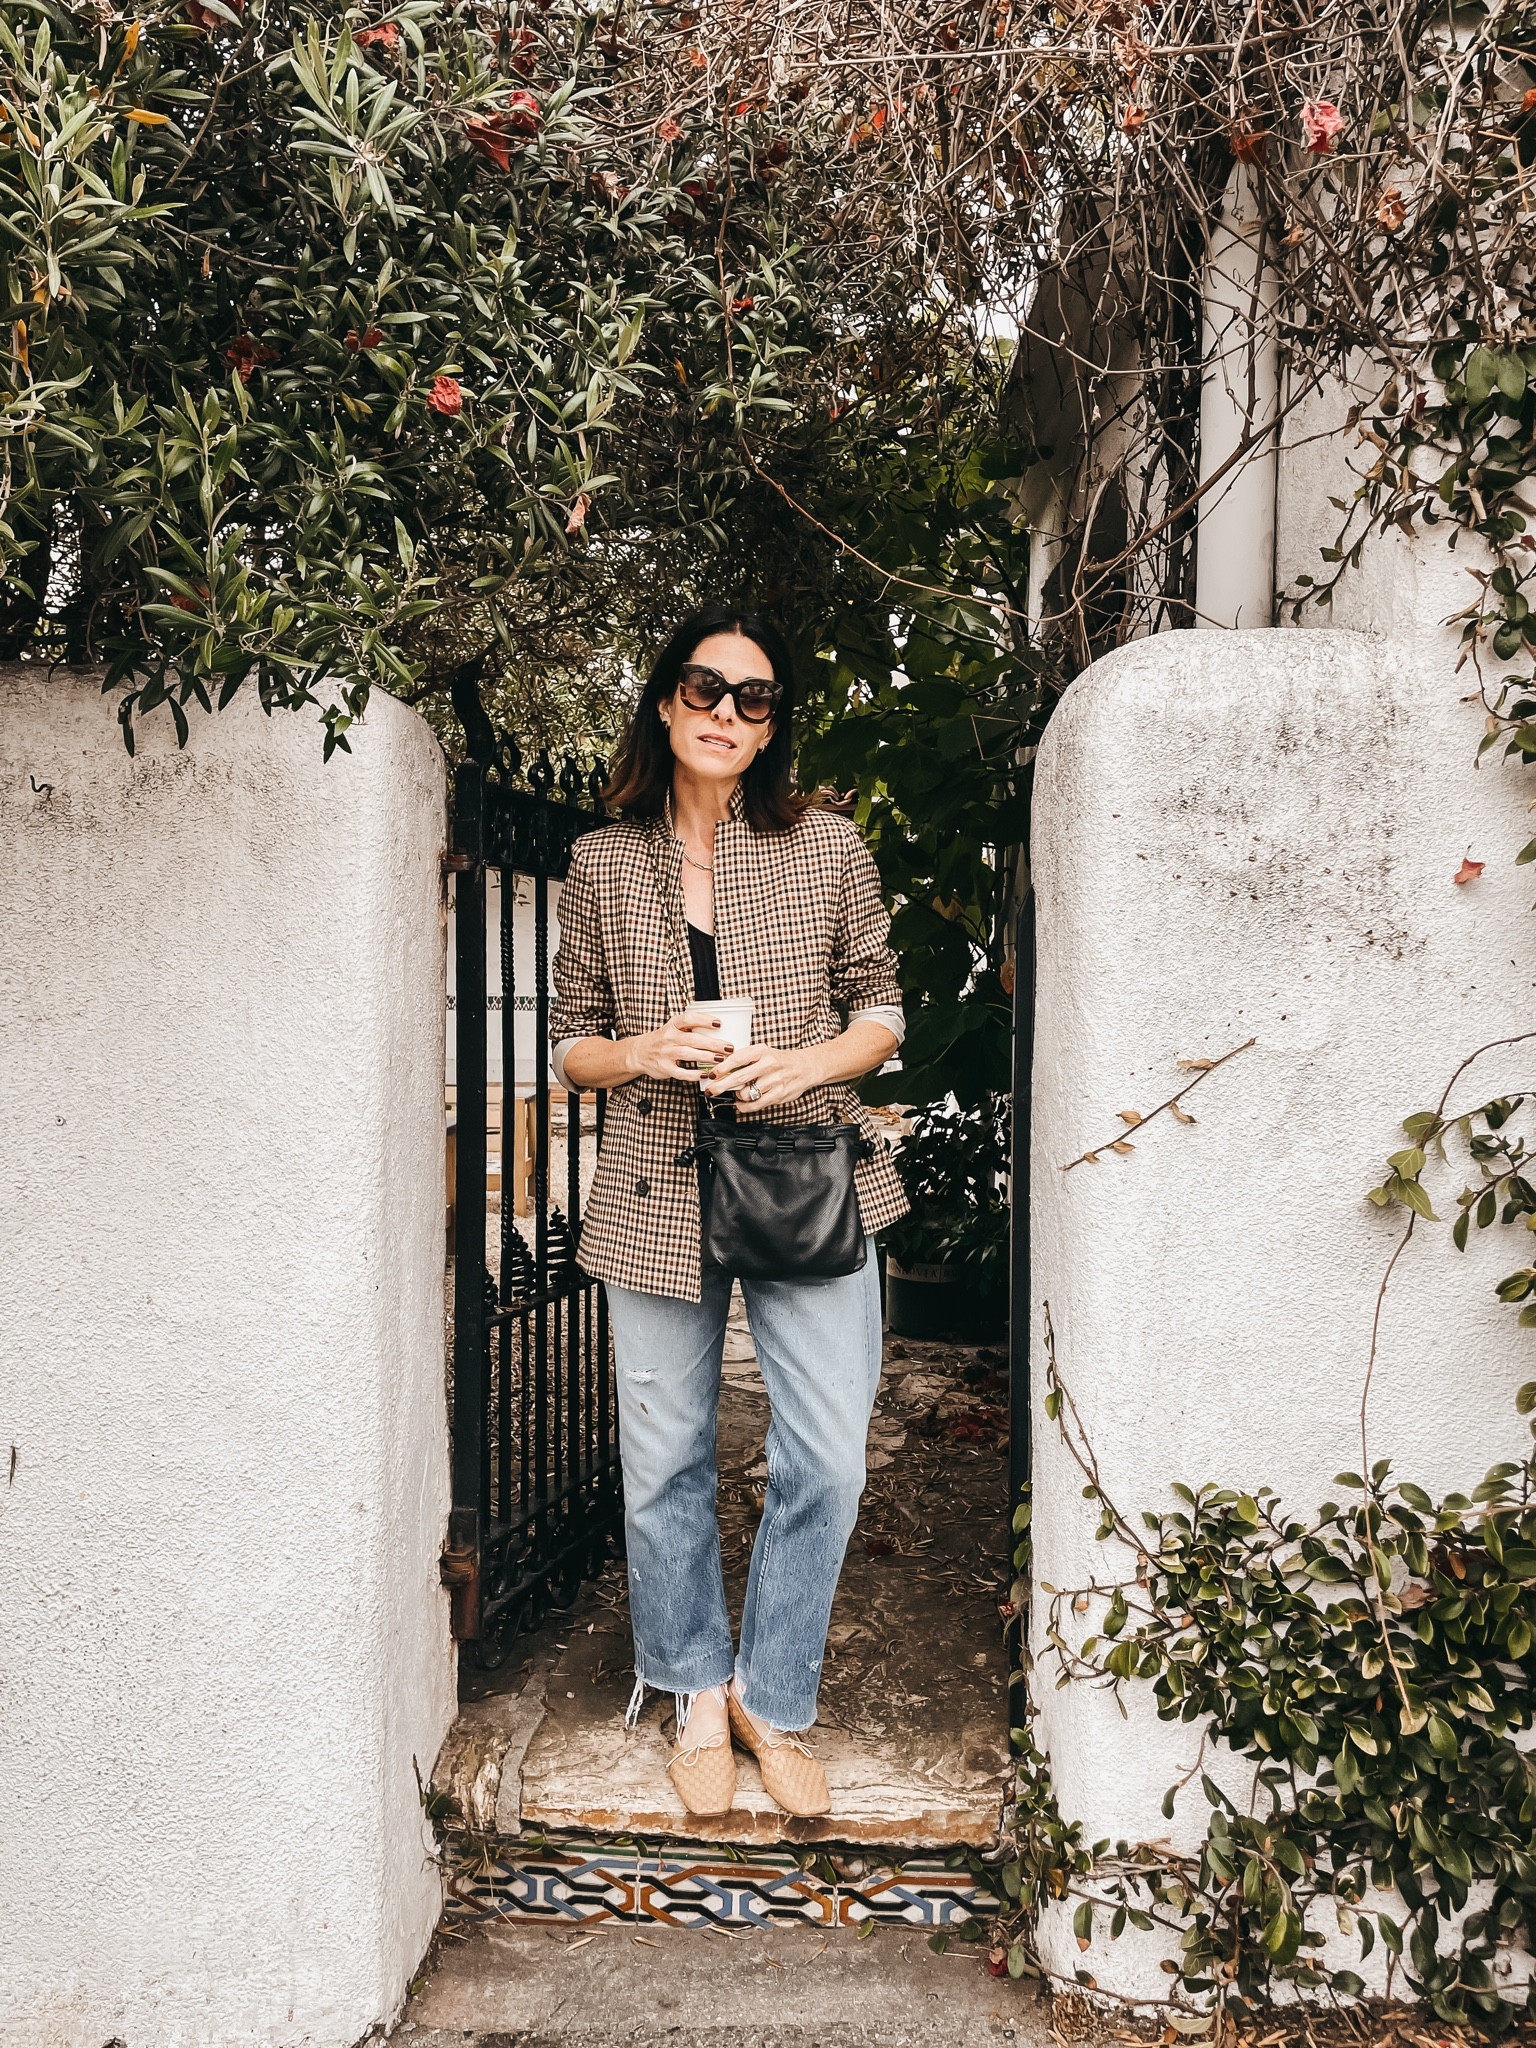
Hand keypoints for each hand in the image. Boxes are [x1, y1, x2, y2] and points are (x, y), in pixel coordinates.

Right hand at [629, 1012, 734, 1085]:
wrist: (639, 1053)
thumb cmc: (663, 1040)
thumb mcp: (673, 1028)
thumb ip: (691, 1029)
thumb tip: (719, 1032)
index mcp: (672, 1025)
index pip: (688, 1019)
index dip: (704, 1020)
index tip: (719, 1023)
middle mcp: (669, 1038)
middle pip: (693, 1039)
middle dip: (712, 1043)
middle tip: (728, 1047)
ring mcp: (666, 1053)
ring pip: (688, 1054)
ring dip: (706, 1057)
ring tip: (721, 1059)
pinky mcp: (665, 1068)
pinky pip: (680, 1072)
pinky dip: (693, 1075)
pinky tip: (704, 1074)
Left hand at [704, 1041, 822, 1111]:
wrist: (805, 1067)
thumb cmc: (780, 1060)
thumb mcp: (763, 1053)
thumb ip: (745, 1059)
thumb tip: (721, 1068)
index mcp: (762, 1051)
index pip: (738, 1058)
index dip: (722, 1067)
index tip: (712, 1074)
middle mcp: (769, 1064)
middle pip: (739, 1077)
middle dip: (721, 1086)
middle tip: (711, 1090)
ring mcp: (774, 1080)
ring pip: (746, 1093)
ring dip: (737, 1096)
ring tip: (738, 1093)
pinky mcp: (778, 1094)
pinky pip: (755, 1104)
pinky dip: (744, 1106)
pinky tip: (741, 1103)